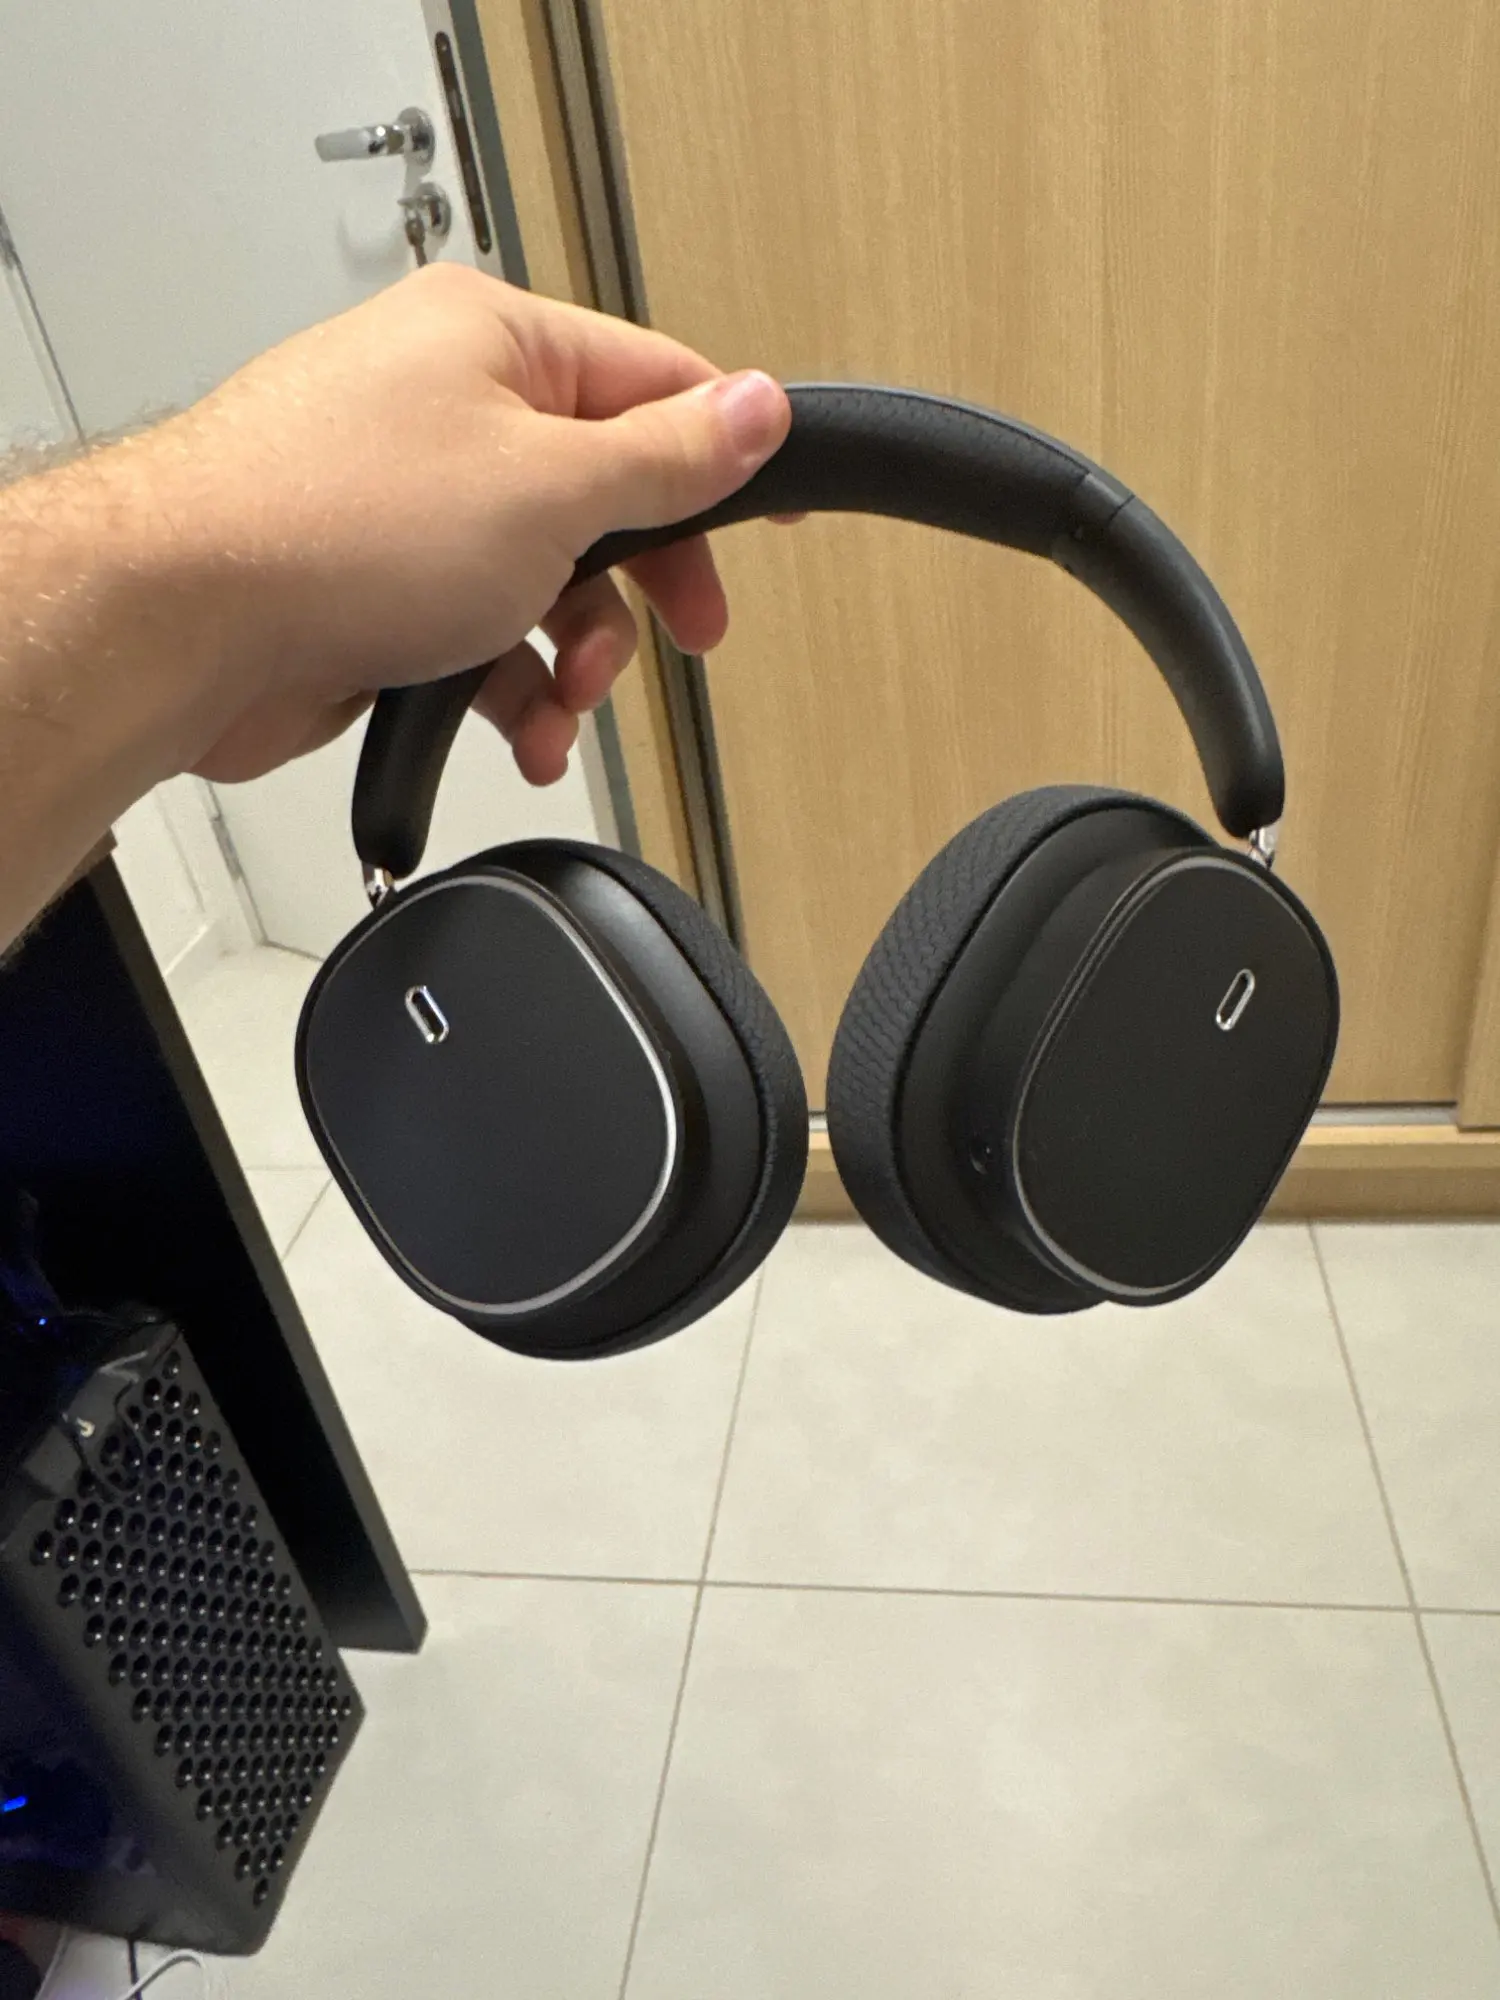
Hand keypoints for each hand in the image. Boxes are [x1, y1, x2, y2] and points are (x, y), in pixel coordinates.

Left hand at [125, 265, 791, 782]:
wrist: (186, 623)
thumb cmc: (335, 527)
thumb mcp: (553, 487)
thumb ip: (668, 458)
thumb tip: (758, 408)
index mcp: (494, 342)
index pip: (652, 382)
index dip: (724, 453)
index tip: (772, 515)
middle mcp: (450, 411)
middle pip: (603, 496)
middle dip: (643, 584)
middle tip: (692, 633)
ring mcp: (411, 504)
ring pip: (547, 582)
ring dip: (576, 658)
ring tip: (566, 702)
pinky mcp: (380, 588)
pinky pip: (484, 635)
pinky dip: (514, 689)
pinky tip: (525, 732)